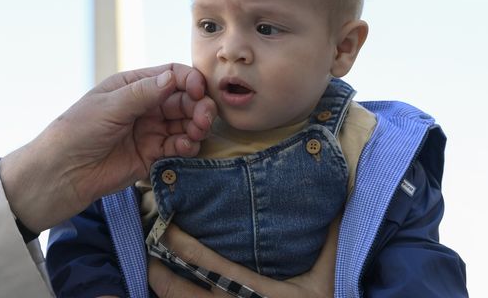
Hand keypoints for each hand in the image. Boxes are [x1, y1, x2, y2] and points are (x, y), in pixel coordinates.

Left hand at [0, 63, 215, 230]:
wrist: (63, 173)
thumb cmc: (77, 132)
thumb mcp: (109, 106)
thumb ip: (143, 93)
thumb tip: (173, 77)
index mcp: (131, 86)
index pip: (170, 76)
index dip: (189, 81)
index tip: (199, 91)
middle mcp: (144, 106)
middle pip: (183, 100)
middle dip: (198, 106)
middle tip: (203, 118)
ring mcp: (149, 131)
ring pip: (185, 123)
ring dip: (196, 126)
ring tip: (195, 133)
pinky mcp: (151, 155)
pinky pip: (178, 147)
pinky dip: (187, 145)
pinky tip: (186, 146)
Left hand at [148, 221, 338, 297]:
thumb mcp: (327, 280)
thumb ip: (331, 242)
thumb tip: (340, 199)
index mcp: (253, 292)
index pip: (203, 263)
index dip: (178, 244)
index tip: (165, 226)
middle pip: (174, 290)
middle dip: (155, 269)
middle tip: (147, 248)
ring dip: (161, 287)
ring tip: (153, 268)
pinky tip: (173, 291)